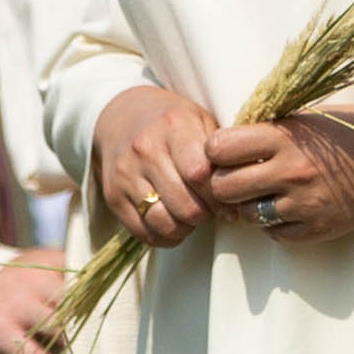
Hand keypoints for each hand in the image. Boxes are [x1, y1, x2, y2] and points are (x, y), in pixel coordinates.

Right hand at [88, 87, 222, 247]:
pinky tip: (173, 220)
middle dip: (206, 213)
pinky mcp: (113, 196)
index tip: (227, 193)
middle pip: (186, 205)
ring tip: (192, 214)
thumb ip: (223, 154)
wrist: (122, 117)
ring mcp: (125, 174)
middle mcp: (145, 149)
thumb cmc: (173, 123)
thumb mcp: (201, 121)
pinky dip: (165, 236)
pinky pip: (144, 233)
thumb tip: (240, 203)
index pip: (201, 174)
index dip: (219, 192)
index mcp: (173, 126)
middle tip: (211, 207)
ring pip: (164, 223)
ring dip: (186, 227)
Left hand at [203, 98, 353, 250]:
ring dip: (248, 206)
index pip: (218, 148)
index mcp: (285, 138)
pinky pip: (275, 235)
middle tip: (237, 177)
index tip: (224, 151)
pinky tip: (290, 207)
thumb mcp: (307, 120)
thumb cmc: (352, 133)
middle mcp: (290, 172)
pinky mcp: (318, 230)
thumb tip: (222, 147)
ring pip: (246, 215)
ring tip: (265, 193)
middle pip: (224, 187)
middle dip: (224, 183)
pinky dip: (275, 224)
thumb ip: (267, 133)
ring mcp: (304, 205)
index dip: (215, 151)